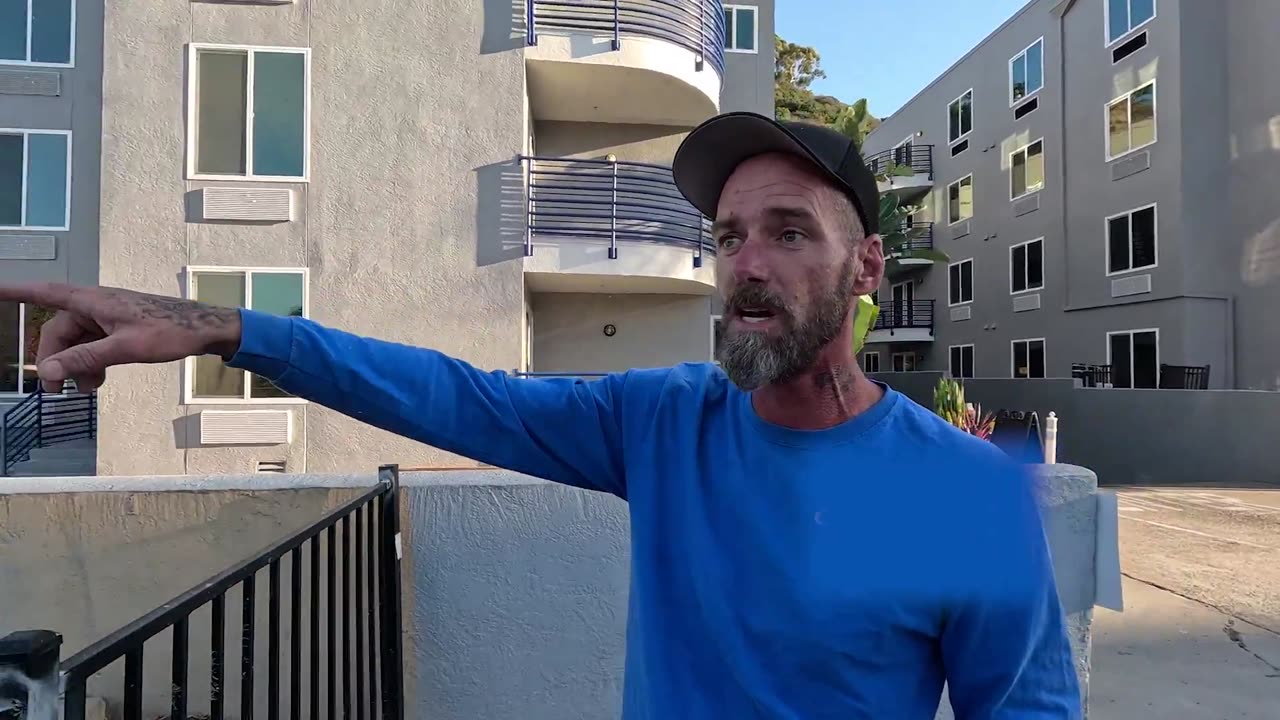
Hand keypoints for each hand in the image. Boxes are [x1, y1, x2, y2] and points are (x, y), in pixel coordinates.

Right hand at [0, 283, 242, 392]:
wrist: (204, 328)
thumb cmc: (169, 331)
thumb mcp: (125, 348)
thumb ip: (85, 359)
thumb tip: (47, 371)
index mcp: (92, 301)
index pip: (44, 293)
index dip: (15, 292)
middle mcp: (95, 305)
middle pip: (58, 331)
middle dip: (55, 360)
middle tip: (56, 391)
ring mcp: (107, 316)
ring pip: (76, 341)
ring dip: (75, 365)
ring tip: (86, 389)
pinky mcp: (118, 327)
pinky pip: (93, 344)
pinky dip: (91, 362)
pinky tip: (98, 381)